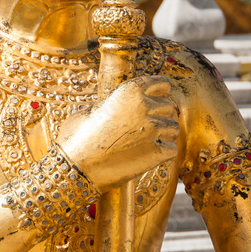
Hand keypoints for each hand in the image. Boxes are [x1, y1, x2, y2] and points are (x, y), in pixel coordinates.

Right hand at [57, 74, 178, 191]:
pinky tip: (149, 156)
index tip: (158, 100)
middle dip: (161, 116)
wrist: (77, 167)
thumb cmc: (78, 138)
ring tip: (148, 142)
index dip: (161, 93)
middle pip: (169, 107)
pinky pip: (172, 149)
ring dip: (164, 135)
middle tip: (148, 127)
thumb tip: (109, 106)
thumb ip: (108, 104)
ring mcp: (153, 129)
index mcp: (130, 90)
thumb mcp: (90, 110)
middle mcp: (145, 106)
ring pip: (173, 128)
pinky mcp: (157, 152)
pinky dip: (163, 154)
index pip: (162, 84)